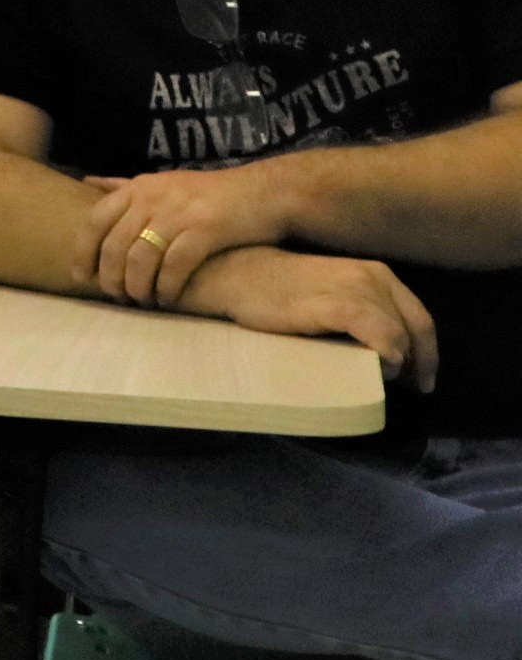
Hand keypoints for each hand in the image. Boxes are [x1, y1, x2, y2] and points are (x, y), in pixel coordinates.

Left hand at [78, 164, 300, 305]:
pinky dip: (166, 286)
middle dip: (110, 277)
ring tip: (141, 301)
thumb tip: (87, 182)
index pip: (95, 221)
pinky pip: (174, 265)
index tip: (80, 276)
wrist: (264, 192)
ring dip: (137, 286)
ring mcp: (178, 213)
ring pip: (140, 258)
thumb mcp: (162, 182)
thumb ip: (124, 185)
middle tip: (116, 296)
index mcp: (138, 188)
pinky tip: (166, 298)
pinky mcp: (205, 229)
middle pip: (115, 245)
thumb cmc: (209, 193)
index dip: (83, 251)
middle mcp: (152, 198)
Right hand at [183, 245, 437, 389]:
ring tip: (382, 379)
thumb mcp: (327, 291)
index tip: (419, 380)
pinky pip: (380, 334)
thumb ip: (357, 308)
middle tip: (407, 386)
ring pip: (401, 335)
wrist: (231, 275)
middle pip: (416, 329)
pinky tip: (379, 366)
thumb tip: (380, 350)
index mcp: (374, 273)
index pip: (419, 318)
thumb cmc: (275, 290)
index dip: (427, 353)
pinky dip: (387, 354)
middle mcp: (373, 276)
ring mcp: (355, 289)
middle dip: (417, 362)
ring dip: (399, 362)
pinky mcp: (335, 305)